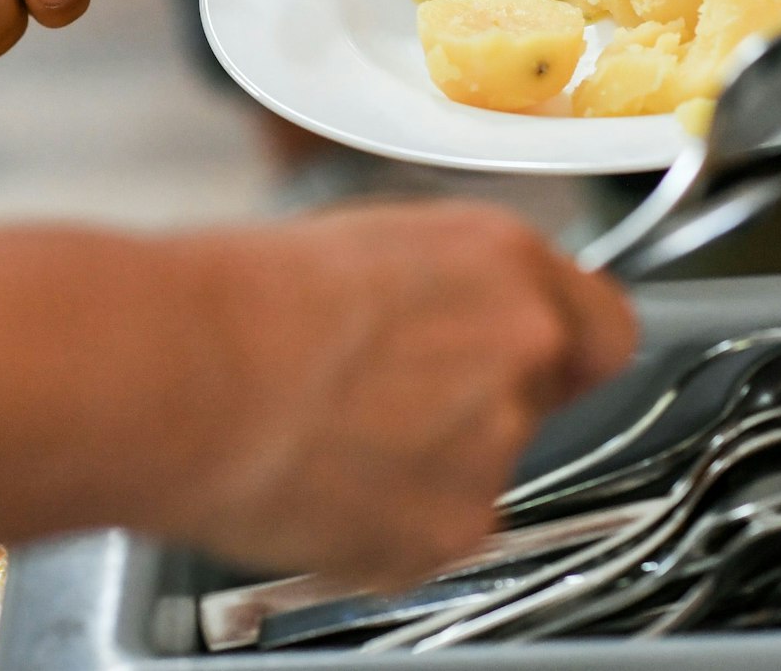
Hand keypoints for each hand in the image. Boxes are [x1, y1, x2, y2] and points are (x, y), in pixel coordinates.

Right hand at [142, 203, 635, 589]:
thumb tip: (465, 313)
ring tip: (330, 436)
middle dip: (478, 406)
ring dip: (427, 464)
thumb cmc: (235, 300)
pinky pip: (435, 534)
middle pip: (541, 400)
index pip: (604, 330)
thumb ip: (455, 287)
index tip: (531, 362)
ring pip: (483, 470)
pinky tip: (322, 482)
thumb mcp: (370, 245)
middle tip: (384, 400)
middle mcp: (522, 349)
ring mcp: (493, 446)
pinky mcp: (449, 531)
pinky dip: (387, 523)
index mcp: (506, 264)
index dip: (560, 351)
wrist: (176, 375)